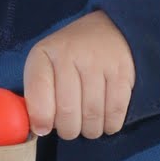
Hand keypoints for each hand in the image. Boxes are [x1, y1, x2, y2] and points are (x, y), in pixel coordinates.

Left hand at [23, 10, 134, 139]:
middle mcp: (70, 54)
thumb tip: (40, 130)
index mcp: (44, 53)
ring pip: (92, 115)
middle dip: (68, 130)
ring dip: (90, 130)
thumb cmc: (70, 57)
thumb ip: (37, 95)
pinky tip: (106, 122)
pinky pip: (115, 110)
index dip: (41, 119)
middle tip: (70, 129)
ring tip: (88, 126)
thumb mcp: (45, 65)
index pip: (37, 93)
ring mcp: (98, 62)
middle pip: (67, 111)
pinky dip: (110, 125)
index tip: (44, 130)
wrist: (109, 30)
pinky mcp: (122, 71)